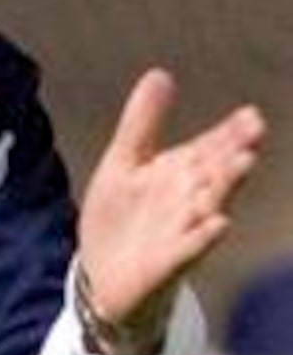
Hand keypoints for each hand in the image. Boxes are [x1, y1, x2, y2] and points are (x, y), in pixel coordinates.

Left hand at [77, 68, 265, 349]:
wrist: (100, 280)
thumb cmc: (120, 221)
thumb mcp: (124, 164)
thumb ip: (143, 123)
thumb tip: (161, 74)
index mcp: (180, 175)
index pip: (210, 148)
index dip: (229, 133)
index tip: (250, 115)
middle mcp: (188, 202)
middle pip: (215, 174)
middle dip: (233, 154)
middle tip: (254, 132)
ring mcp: (180, 234)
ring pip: (208, 207)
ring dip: (226, 186)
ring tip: (243, 163)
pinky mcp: (166, 265)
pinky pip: (188, 250)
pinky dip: (202, 238)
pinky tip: (219, 224)